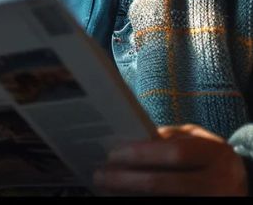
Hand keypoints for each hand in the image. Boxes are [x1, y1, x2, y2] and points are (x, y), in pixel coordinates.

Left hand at [94, 124, 247, 195]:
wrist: (236, 182)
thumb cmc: (206, 156)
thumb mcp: (195, 140)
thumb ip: (167, 139)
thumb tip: (125, 142)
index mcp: (215, 154)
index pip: (175, 153)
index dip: (141, 154)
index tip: (112, 154)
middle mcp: (219, 181)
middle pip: (164, 183)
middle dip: (127, 180)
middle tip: (100, 176)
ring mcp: (212, 201)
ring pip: (163, 199)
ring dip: (130, 195)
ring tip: (106, 189)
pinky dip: (142, 201)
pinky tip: (124, 197)